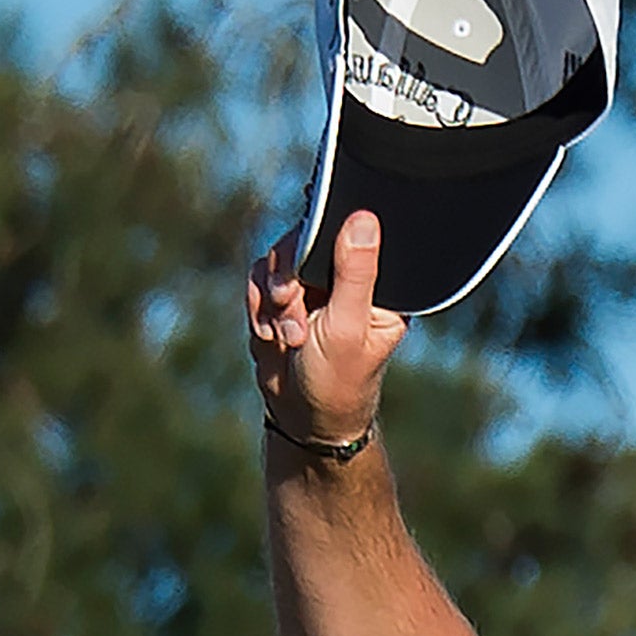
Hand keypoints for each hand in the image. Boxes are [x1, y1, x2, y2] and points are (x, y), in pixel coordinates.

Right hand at [247, 211, 408, 444]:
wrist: (303, 416)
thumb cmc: (339, 378)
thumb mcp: (348, 326)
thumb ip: (355, 273)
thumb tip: (365, 219)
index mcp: (379, 279)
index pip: (348, 231)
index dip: (317, 242)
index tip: (303, 272)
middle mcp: (347, 274)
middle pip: (305, 238)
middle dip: (287, 276)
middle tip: (288, 307)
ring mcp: (315, 282)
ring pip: (278, 258)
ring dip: (271, 298)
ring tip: (287, 336)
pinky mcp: (286, 292)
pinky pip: (259, 278)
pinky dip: (257, 306)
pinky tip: (270, 334)